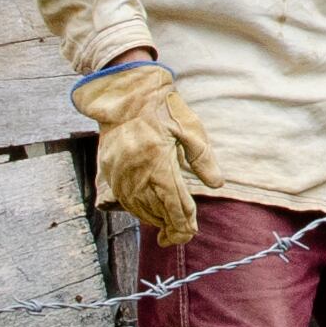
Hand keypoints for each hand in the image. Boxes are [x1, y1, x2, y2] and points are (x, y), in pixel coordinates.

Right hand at [71, 57, 214, 246]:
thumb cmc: (163, 107)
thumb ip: (202, 159)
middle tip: (180, 235)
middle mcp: (136, 172)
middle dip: (170, 227)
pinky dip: (136, 209)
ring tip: (166, 226)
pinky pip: (122, 198)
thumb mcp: (190, 128)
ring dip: (154, 220)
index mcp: (158, 163)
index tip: (191, 232)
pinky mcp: (109, 169)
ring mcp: (119, 172)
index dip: (183, 224)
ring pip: (138, 209)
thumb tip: (216, 184)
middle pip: (156, 212)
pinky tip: (146, 211)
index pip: (174, 206)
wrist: (126, 91)